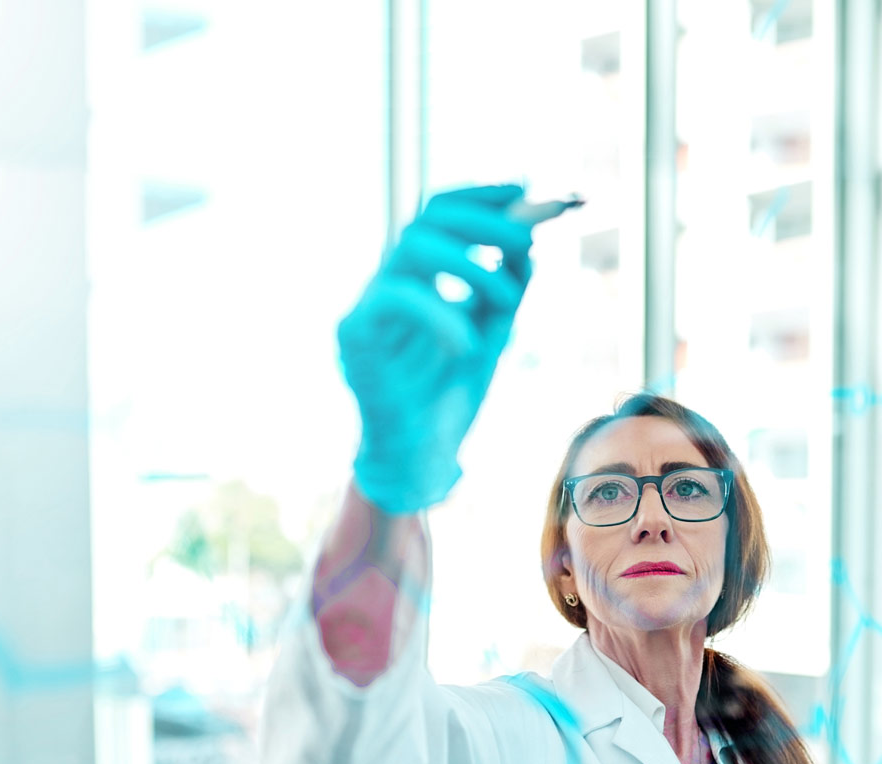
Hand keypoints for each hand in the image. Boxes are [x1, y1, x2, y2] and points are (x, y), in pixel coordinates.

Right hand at [337, 183, 535, 513]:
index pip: (440, 214)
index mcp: (418, 278)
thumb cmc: (449, 398)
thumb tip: (528, 244)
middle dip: (483, 221)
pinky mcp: (354, 333)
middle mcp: (388, 282)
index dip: (480, 195)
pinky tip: (466, 343)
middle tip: (526, 237)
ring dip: (471, 265)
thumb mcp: (492, 335)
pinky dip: (441, 314)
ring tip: (507, 298)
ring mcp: (367, 304)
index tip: (525, 189)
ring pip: (412, 248)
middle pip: (425, 219)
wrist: (421, 456)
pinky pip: (398, 298)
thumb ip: (505, 291)